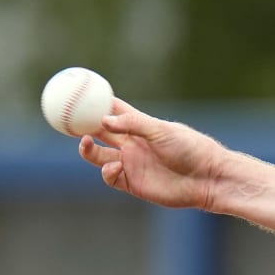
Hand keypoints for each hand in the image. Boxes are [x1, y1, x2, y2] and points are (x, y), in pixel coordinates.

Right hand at [79, 98, 225, 209]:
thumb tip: (102, 118)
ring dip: (88, 149)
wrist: (208, 178)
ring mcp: (132, 164)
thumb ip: (133, 124)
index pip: (115, 111)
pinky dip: (106, 172)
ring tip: (85, 142)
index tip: (80, 91)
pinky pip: (110, 177)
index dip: (98, 102)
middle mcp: (134, 144)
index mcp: (142, 127)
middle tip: (67, 118)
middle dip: (82, 125)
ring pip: (99, 156)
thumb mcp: (162, 131)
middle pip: (100, 132)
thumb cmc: (191, 149)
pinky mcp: (134, 184)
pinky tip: (114, 167)